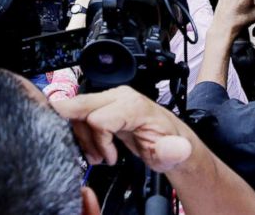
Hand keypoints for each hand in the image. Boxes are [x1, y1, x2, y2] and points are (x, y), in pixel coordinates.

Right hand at [52, 86, 195, 170]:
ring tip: (98, 156)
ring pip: (76, 111)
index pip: (98, 119)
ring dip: (81, 137)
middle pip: (80, 105)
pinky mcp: (104, 105)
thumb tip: (178, 148)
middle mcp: (120, 97)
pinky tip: (94, 147)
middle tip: (85, 152)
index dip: (99, 142)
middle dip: (77, 132)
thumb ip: (172, 151)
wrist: (168, 140)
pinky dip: (81, 132)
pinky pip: (79, 114)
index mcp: (134, 106)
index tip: (110, 157)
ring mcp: (110, 99)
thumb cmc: (167, 145)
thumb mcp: (173, 153)